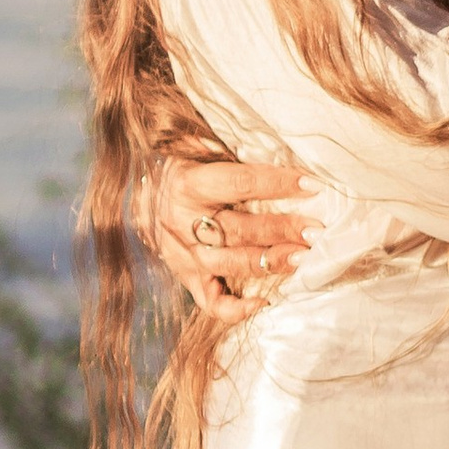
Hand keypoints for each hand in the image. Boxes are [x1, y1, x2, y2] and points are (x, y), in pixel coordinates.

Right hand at [147, 150, 316, 311]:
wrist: (131, 195)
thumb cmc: (177, 165)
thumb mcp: (190, 145)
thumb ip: (218, 144)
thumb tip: (262, 140)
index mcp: (188, 183)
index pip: (239, 183)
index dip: (276, 183)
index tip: (312, 184)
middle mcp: (184, 221)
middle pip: (239, 229)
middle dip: (282, 229)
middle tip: (317, 231)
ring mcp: (184, 253)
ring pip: (229, 264)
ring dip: (268, 263)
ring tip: (302, 258)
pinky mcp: (186, 276)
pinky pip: (209, 302)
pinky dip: (236, 309)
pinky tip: (264, 302)